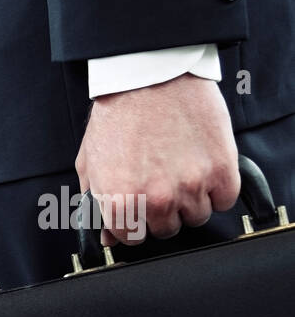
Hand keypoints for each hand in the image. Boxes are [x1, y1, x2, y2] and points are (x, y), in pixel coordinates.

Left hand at [75, 74, 239, 244]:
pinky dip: (218, 189)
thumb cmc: (118, 116)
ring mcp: (190, 186)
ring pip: (197, 217)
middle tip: (162, 185)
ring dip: (192, 201)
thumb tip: (108, 236)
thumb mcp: (91, 163)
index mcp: (119, 202)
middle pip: (167, 230)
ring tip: (182, 172)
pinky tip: (204, 170)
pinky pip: (225, 200)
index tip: (140, 210)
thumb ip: (96, 204)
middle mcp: (155, 200)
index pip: (132, 239)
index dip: (135, 224)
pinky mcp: (220, 169)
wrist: (150, 77)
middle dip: (162, 212)